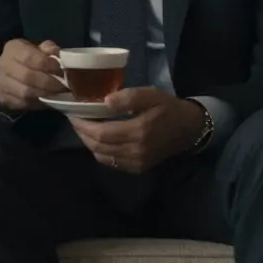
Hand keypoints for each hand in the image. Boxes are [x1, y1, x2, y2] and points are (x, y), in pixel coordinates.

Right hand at [0, 39, 67, 112]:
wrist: (11, 74)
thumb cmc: (30, 59)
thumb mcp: (39, 49)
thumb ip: (49, 49)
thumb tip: (56, 53)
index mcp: (13, 48)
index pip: (30, 57)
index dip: (48, 65)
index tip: (62, 70)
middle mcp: (3, 65)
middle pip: (27, 76)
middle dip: (49, 82)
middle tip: (64, 86)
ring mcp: (1, 83)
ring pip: (24, 92)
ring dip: (44, 94)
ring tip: (58, 93)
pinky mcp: (4, 98)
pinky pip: (22, 103)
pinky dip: (37, 103)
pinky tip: (47, 99)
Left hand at [68, 88, 204, 172]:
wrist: (189, 129)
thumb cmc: (168, 108)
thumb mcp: (152, 94)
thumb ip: (129, 97)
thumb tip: (105, 102)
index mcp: (139, 131)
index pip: (101, 133)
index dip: (83, 126)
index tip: (73, 114)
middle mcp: (136, 150)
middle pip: (98, 146)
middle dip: (82, 134)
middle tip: (74, 120)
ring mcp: (137, 162)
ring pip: (102, 156)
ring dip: (89, 143)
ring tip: (83, 128)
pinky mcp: (138, 167)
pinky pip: (112, 162)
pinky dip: (100, 152)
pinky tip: (98, 139)